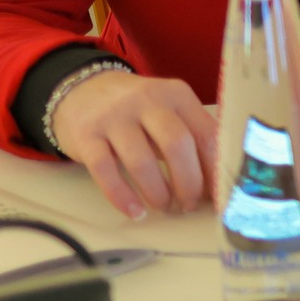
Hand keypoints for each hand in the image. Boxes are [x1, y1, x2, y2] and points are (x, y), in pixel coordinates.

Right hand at [50, 70, 219, 217]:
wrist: (81, 89)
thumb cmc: (136, 110)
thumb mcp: (168, 111)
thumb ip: (192, 137)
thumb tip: (215, 182)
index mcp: (176, 95)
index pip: (205, 133)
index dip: (214, 168)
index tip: (217, 195)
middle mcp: (146, 101)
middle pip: (177, 144)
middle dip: (188, 182)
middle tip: (188, 204)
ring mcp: (113, 117)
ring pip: (141, 160)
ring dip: (157, 191)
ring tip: (163, 206)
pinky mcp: (85, 135)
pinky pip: (105, 170)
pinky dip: (122, 196)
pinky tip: (135, 211)